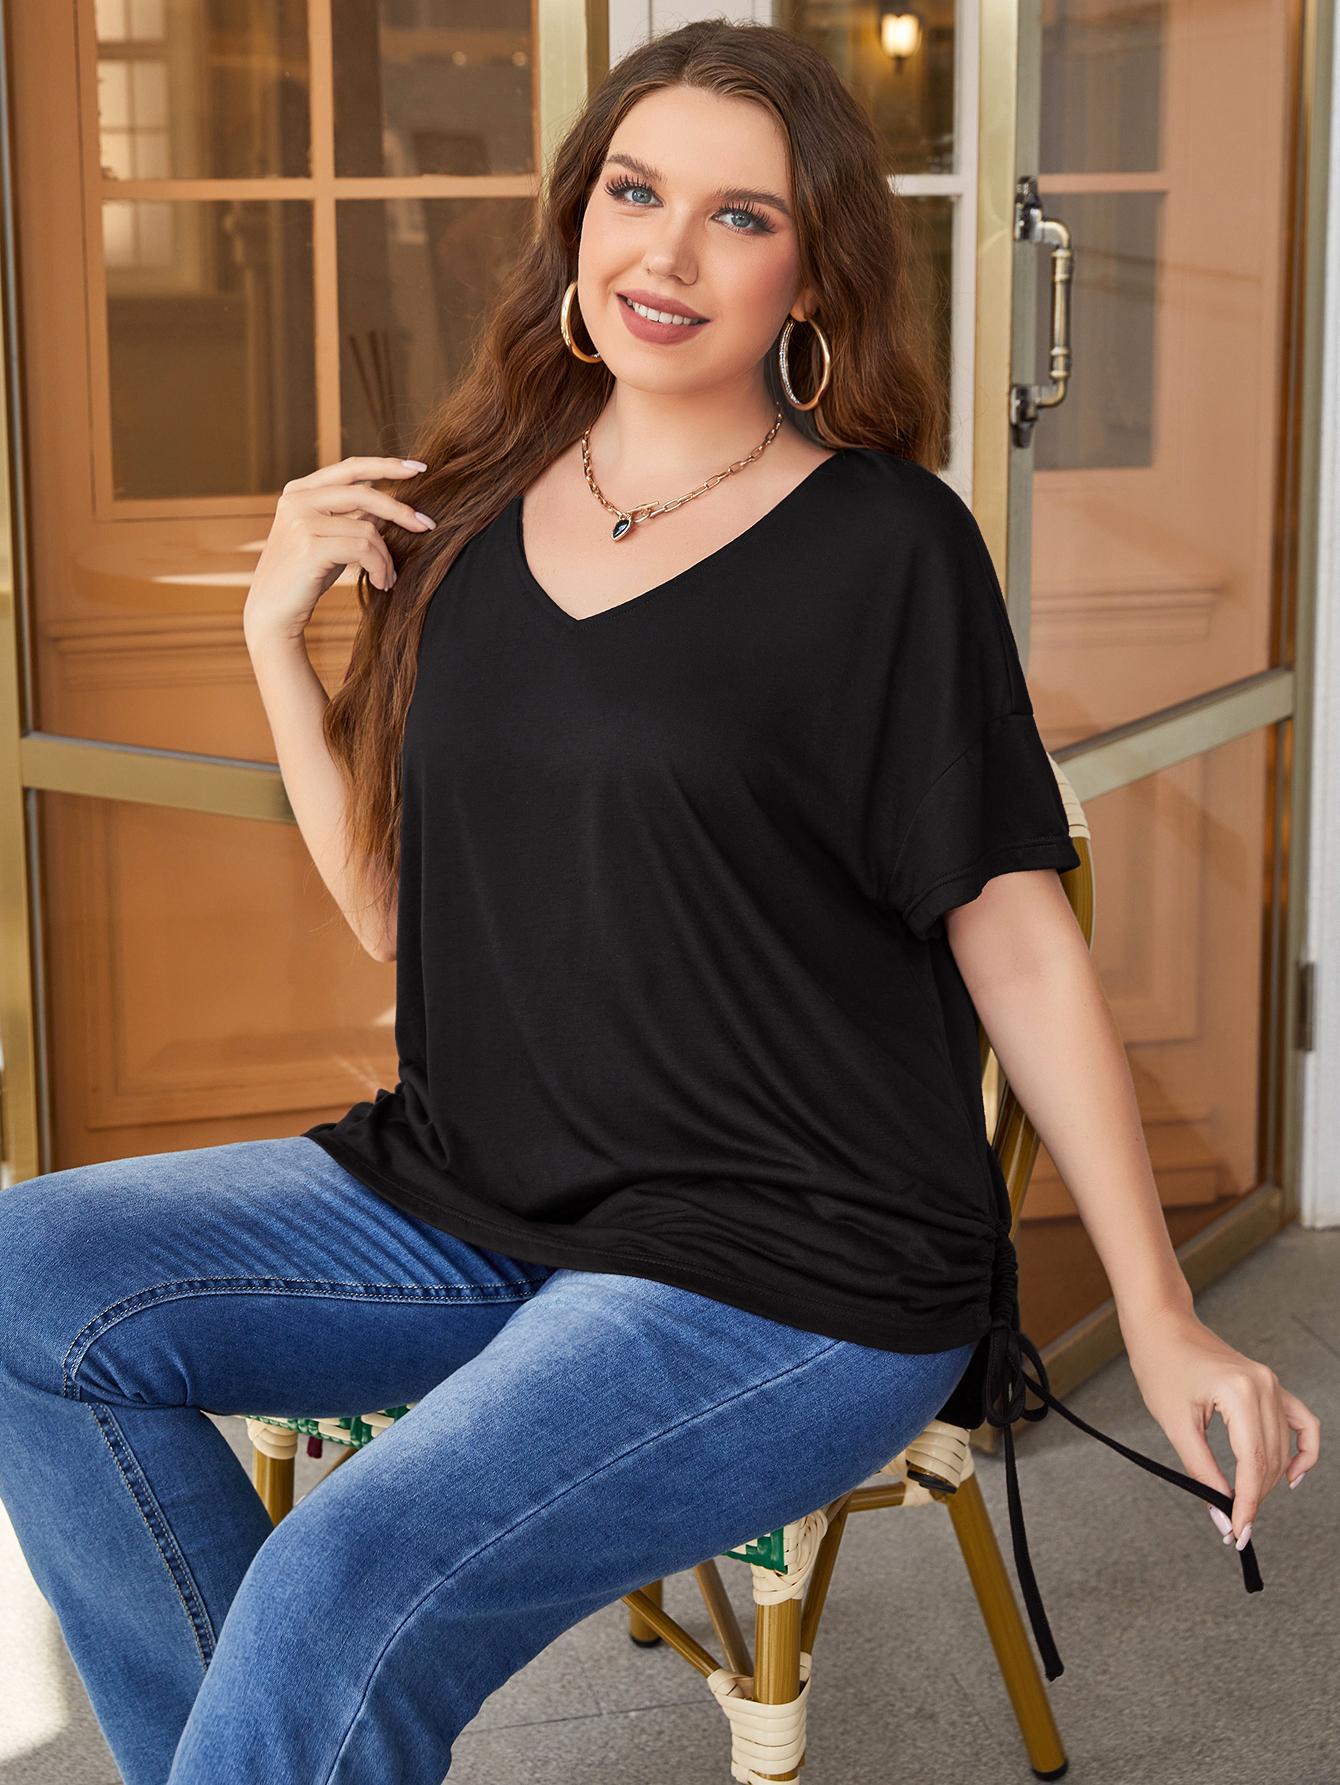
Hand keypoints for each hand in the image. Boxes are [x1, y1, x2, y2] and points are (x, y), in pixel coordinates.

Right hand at [243, 454, 436, 646]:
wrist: (273, 613)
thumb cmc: (304, 576)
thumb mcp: (329, 539)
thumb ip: (351, 516)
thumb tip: (388, 501)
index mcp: (300, 490)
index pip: (350, 468)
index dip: (386, 465)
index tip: (419, 467)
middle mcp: (297, 500)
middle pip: (365, 493)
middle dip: (401, 510)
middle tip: (427, 526)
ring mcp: (301, 521)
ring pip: (368, 529)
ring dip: (386, 556)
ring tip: (388, 577)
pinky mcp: (309, 546)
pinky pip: (363, 549)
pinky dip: (380, 567)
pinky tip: (381, 583)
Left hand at [1119, 1303, 1319, 1548]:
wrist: (1161, 1326)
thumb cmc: (1161, 1366)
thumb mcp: (1176, 1425)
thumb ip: (1202, 1472)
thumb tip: (1220, 1514)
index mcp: (1240, 1393)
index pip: (1254, 1464)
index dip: (1247, 1504)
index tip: (1237, 1532)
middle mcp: (1265, 1387)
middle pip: (1270, 1460)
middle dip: (1254, 1498)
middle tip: (1234, 1526)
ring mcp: (1272, 1384)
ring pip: (1283, 1449)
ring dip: (1267, 1482)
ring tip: (1245, 1506)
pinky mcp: (1271, 1385)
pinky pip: (1301, 1423)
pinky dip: (1302, 1452)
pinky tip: (1291, 1477)